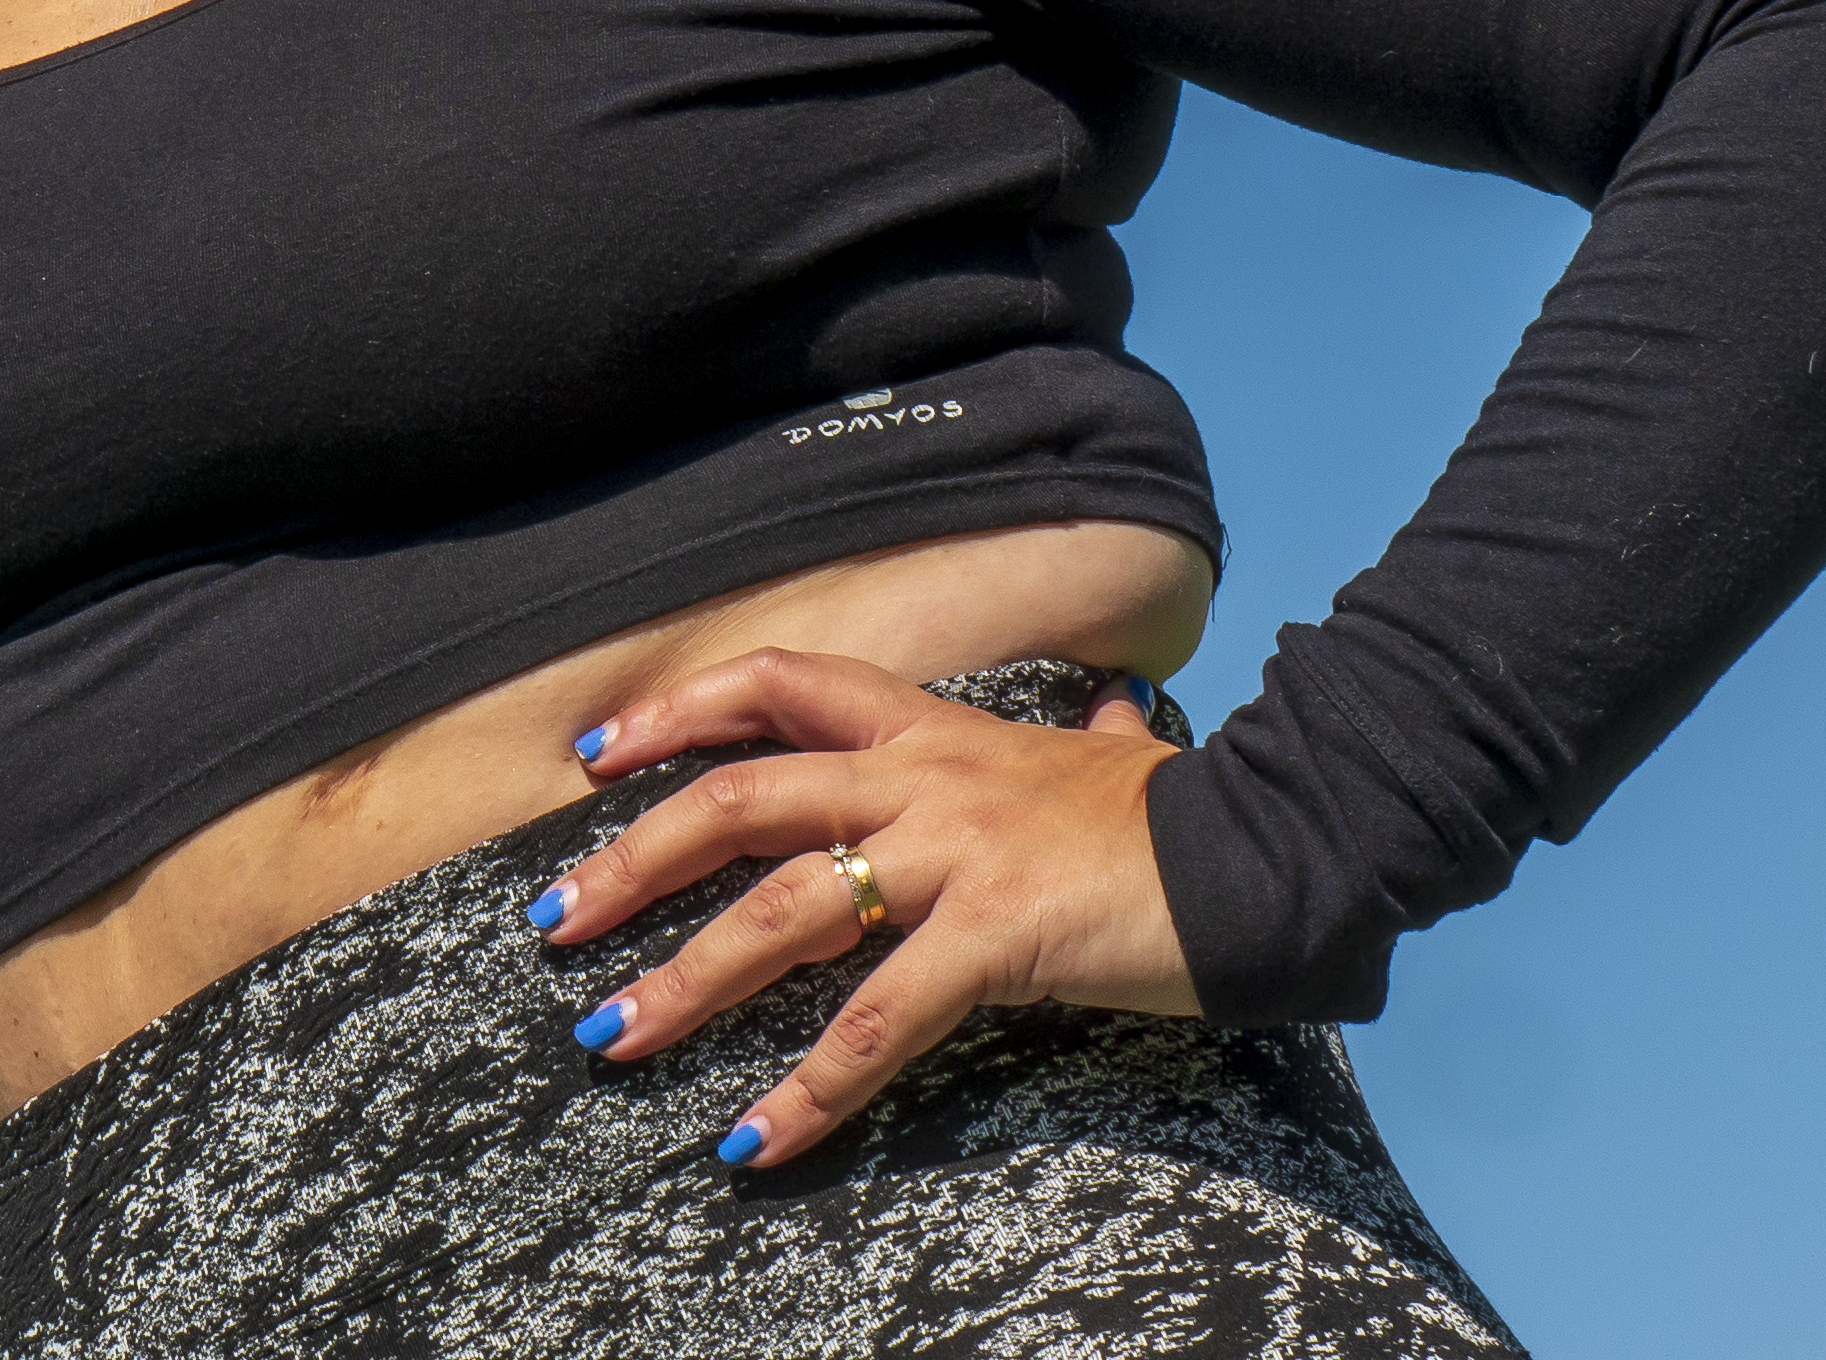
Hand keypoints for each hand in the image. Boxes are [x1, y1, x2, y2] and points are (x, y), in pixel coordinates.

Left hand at [528, 649, 1200, 1170]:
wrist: (1271, 849)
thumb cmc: (1187, 816)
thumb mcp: (1120, 757)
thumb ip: (1097, 732)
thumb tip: (1116, 705)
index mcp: (933, 729)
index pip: (774, 688)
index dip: (675, 715)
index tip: (595, 755)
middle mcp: (924, 777)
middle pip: (738, 799)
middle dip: (631, 860)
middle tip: (554, 919)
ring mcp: (954, 853)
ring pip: (781, 910)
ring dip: (684, 981)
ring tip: (611, 1037)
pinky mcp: (995, 934)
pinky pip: (880, 1021)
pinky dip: (810, 1087)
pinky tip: (756, 1137)